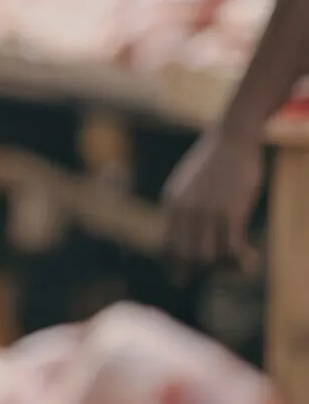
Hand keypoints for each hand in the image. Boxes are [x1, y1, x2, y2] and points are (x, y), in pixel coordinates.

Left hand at [163, 127, 263, 267]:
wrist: (231, 138)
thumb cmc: (212, 163)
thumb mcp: (187, 184)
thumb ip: (183, 207)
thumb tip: (183, 233)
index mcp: (172, 203)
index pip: (166, 246)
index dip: (175, 266)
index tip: (181, 278)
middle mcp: (185, 210)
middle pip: (187, 256)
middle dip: (201, 268)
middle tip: (218, 266)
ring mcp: (207, 211)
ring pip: (208, 257)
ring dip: (223, 266)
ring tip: (236, 262)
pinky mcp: (231, 212)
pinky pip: (231, 250)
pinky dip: (239, 260)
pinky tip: (248, 255)